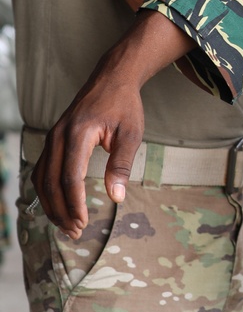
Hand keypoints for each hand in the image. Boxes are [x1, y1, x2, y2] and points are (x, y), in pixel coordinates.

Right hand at [32, 11, 190, 236]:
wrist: (111, 79)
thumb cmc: (124, 106)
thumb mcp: (131, 134)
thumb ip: (121, 165)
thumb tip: (116, 197)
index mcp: (78, 134)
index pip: (69, 177)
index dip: (74, 203)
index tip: (83, 223)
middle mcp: (58, 136)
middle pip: (51, 182)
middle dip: (61, 210)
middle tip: (75, 232)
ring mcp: (52, 137)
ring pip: (42, 178)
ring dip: (51, 204)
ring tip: (67, 225)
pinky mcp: (53, 139)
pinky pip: (42, 169)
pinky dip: (47, 190)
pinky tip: (58, 205)